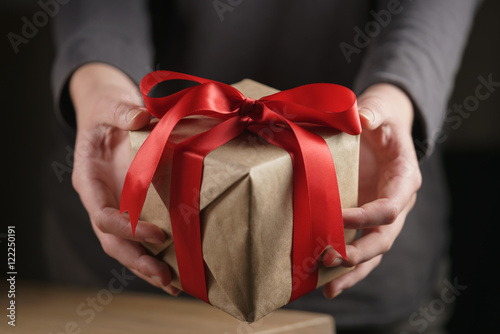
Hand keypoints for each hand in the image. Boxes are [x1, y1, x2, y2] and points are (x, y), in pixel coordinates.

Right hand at [69, 63, 178, 295]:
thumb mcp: (109, 105)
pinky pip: (141, 235)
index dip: (127, 228)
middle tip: (166, 278)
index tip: (158, 233)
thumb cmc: (105, 110)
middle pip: (113, 241)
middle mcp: (102, 199)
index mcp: (90, 180)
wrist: (107, 112)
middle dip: (138, 261)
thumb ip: (121, 112)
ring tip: (173, 285)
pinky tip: (177, 268)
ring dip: (147, 267)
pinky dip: (156, 254)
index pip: (103, 214)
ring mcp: (118, 206)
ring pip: (126, 246)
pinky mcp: (134, 206)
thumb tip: (140, 119)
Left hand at [322, 83, 421, 298]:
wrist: (379, 129)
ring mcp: (381, 216)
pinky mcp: (365, 222)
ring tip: (329, 287)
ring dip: (352, 270)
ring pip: (373, 252)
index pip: (389, 207)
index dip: (366, 217)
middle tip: (330, 257)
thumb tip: (359, 118)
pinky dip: (346, 267)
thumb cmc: (380, 120)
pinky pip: (360, 248)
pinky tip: (327, 283)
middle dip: (359, 252)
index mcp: (404, 180)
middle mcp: (396, 203)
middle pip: (384, 237)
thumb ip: (372, 114)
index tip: (337, 218)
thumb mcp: (379, 111)